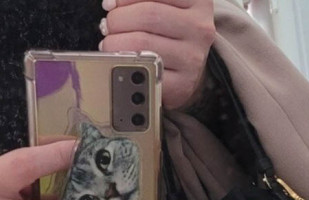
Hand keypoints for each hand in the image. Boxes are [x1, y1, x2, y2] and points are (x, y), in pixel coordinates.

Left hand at [99, 0, 215, 109]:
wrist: (185, 68)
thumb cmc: (168, 31)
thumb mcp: (163, 4)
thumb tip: (111, 4)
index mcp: (197, 0)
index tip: (111, 5)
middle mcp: (200, 27)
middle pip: (147, 15)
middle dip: (117, 20)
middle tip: (109, 27)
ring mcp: (193, 57)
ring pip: (142, 43)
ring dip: (115, 43)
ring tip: (112, 43)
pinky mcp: (183, 83)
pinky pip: (145, 70)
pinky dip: (125, 65)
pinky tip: (123, 61)